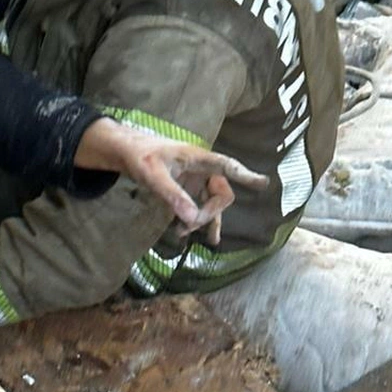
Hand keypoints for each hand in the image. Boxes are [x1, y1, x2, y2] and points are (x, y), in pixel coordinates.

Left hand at [74, 117, 267, 243]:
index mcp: (197, 158)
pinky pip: (201, 207)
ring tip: (196, 238)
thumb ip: (172, 195)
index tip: (263, 183)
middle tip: (186, 226)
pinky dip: (195, 220)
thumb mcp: (152, 175)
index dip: (245, 175)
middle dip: (209, 213)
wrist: (128, 152)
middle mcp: (202, 169)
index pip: (226, 166)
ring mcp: (197, 179)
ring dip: (204, 221)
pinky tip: (183, 232)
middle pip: (221, 194)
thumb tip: (192, 219)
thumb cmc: (140, 157)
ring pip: (213, 204)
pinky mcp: (190, 188)